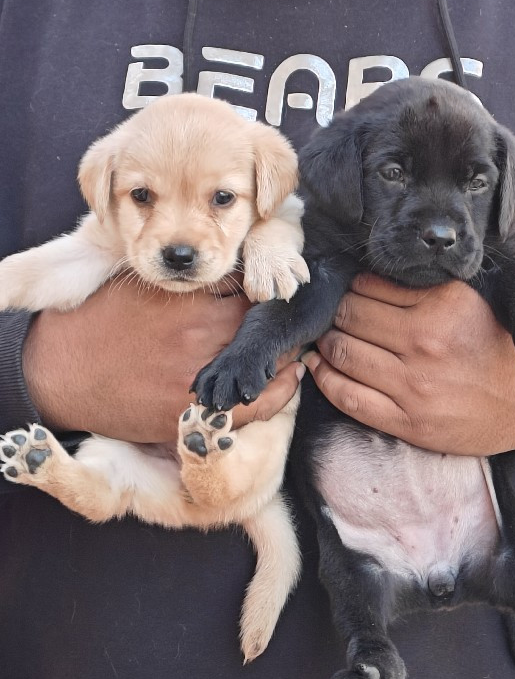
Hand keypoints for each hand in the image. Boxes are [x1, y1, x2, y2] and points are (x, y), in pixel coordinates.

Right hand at [23, 276, 302, 442]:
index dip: (265, 284)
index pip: (250, 283)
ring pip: (265, 359)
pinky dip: (280, 390)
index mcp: (187, 298)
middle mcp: (200, 334)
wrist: (59, 374)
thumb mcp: (139, 283)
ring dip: (282, 349)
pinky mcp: (194, 413)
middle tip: (288, 314)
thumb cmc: (98, 323)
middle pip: (263, 320)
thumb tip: (229, 265)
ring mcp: (199, 375)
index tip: (274, 284)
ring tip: (290, 341)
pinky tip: (290, 375)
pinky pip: (255, 404)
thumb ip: (184, 277)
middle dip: (277, 315)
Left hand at [303, 274, 514, 461]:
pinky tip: (318, 366)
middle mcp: (427, 341)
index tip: (345, 290)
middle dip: (334, 312)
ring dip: (325, 342)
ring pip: (342, 352)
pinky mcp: (408, 421)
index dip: (350, 286)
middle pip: (350, 315)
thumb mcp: (472, 301)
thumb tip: (363, 274)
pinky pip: (347, 396)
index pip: (369, 285)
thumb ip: (425, 287)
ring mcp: (415, 385)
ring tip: (326, 337)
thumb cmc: (497, 347)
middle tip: (330, 314)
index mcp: (445, 304)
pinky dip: (324, 377)